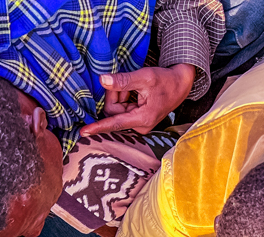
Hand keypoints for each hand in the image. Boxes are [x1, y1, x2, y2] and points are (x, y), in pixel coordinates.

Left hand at [80, 65, 194, 135]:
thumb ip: (123, 80)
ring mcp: (139, 124)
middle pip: (113, 112)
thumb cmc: (164, 80)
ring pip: (117, 110)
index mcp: (142, 119)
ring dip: (121, 95)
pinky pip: (122, 110)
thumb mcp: (144, 77)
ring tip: (135, 87)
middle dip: (115, 95)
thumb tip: (102, 80)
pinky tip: (135, 92)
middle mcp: (140, 126)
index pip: (115, 123)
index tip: (84, 132)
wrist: (179, 85)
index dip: (98, 126)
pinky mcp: (138, 120)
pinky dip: (125, 98)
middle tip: (126, 83)